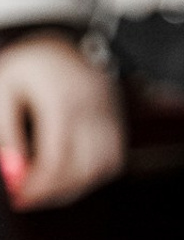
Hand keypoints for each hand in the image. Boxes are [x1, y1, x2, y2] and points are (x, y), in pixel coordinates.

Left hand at [0, 33, 123, 208]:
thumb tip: (13, 171)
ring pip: (104, 167)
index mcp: (65, 100)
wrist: (61, 43)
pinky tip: (71, 174)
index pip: (58, 159)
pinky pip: (114, 158)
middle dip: (54, 192)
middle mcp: (94, 108)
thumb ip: (6, 133)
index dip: (38, 186)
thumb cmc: (29, 66)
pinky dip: (95, 174)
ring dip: (76, 187)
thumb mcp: (3, 91)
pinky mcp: (117, 118)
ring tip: (48, 188)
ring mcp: (110, 113)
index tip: (18, 197)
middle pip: (84, 168)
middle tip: (28, 197)